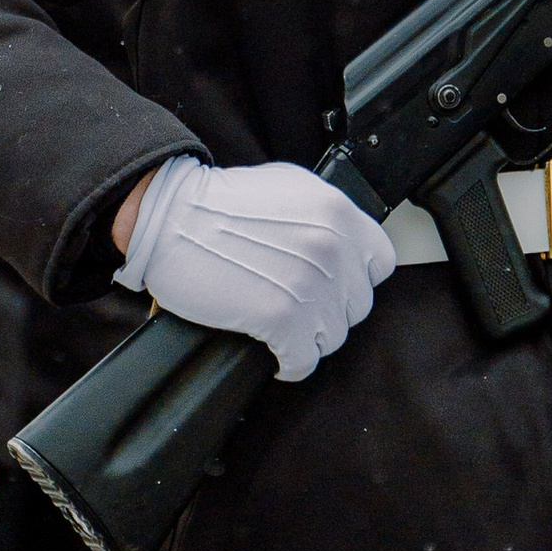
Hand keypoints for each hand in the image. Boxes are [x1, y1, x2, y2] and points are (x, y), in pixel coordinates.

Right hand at [115, 154, 396, 382]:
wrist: (171, 216)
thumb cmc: (221, 201)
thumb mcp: (289, 186)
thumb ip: (325, 215)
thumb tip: (344, 243)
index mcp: (338, 212)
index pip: (380, 262)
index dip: (356, 277)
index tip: (336, 285)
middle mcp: (332, 248)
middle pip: (356, 305)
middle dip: (330, 309)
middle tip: (301, 307)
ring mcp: (309, 285)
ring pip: (333, 336)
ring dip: (309, 337)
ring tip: (286, 330)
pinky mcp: (281, 318)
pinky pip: (303, 360)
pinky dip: (290, 363)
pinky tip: (275, 353)